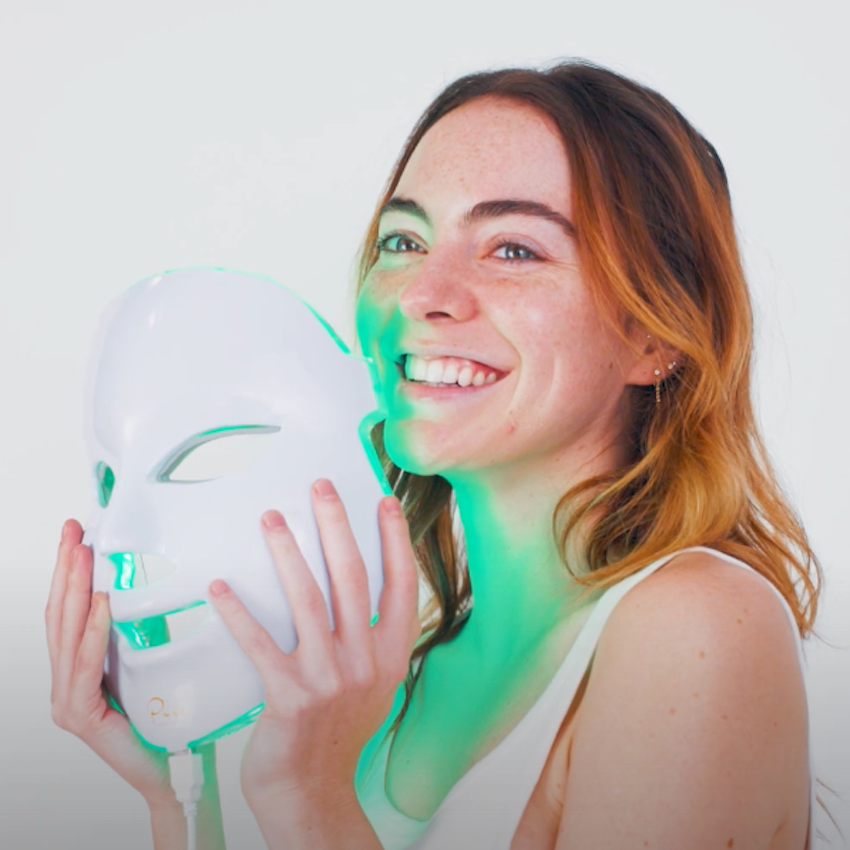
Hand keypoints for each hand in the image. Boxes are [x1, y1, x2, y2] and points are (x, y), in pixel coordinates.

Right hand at [46, 519, 176, 808]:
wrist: (171, 772)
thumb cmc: (162, 719)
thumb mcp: (145, 666)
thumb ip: (134, 636)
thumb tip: (144, 587)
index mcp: (75, 671)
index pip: (69, 612)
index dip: (69, 572)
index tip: (77, 534)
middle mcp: (63, 684)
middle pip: (60, 615)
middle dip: (65, 569)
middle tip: (72, 530)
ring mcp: (66, 701)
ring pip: (67, 634)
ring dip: (74, 589)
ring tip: (82, 554)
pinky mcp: (80, 716)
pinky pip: (85, 665)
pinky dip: (93, 631)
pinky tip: (100, 603)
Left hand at [209, 480, 419, 812]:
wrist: (313, 791)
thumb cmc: (340, 730)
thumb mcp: (374, 683)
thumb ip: (371, 636)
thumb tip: (354, 579)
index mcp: (391, 655)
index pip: (401, 585)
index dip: (394, 540)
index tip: (382, 501)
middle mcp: (365, 662)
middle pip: (352, 578)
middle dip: (335, 526)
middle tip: (319, 487)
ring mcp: (328, 679)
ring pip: (307, 600)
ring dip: (288, 553)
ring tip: (269, 518)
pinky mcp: (288, 696)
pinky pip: (260, 643)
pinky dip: (239, 613)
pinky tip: (220, 587)